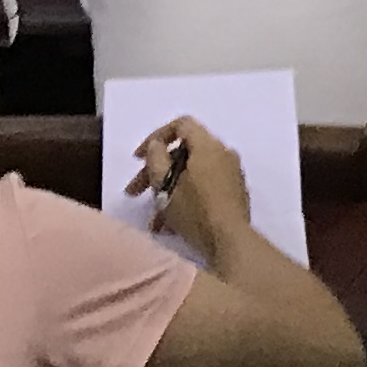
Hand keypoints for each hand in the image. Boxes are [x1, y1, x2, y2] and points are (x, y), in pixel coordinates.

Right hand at [131, 115, 252, 263]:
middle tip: (134, 191)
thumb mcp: (166, 184)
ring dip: (167, 191)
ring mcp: (230, 174)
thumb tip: (157, 144)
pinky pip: (202, 188)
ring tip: (152, 218)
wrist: (230, 241)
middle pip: (183, 153)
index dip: (155, 137)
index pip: (181, 125)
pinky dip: (183, 199)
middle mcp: (223, 154)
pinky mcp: (232, 193)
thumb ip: (156, 158)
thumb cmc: (195, 211)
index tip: (137, 159)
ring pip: (190, 174)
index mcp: (209, 146)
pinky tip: (168, 225)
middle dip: (155, 172)